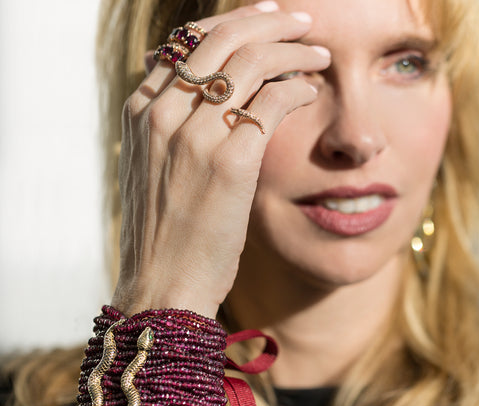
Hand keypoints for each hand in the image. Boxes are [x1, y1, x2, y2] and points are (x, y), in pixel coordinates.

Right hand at [111, 3, 330, 317]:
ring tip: (318, 51)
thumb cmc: (164, 237)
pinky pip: (272, 101)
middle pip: (220, 39)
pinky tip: (312, 90)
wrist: (161, 286)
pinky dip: (298, 87)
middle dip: (267, 21)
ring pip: (250, 63)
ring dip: (292, 48)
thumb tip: (210, 101)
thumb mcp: (155, 172)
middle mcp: (161, 115)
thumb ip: (172, 130)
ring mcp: (193, 138)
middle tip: (299, 20)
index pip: (187, 44)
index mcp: (140, 114)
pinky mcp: (230, 163)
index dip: (231, 25)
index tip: (263, 22)